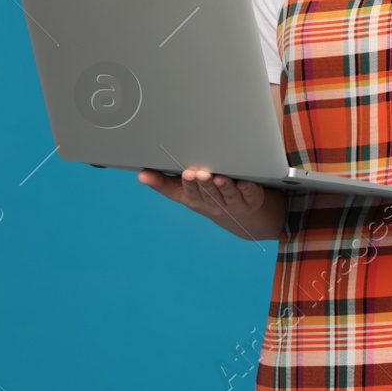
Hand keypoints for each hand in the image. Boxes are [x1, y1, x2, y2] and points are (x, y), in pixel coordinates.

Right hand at [138, 166, 279, 238]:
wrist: (239, 217)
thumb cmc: (206, 198)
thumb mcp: (183, 193)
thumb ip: (163, 183)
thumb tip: (140, 174)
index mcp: (196, 200)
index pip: (191, 193)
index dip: (189, 184)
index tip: (186, 173)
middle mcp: (214, 203)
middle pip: (208, 193)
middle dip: (203, 184)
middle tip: (199, 173)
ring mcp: (233, 203)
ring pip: (227, 194)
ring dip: (223, 186)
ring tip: (218, 177)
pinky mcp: (250, 199)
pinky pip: (249, 194)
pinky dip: (248, 188)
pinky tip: (245, 181)